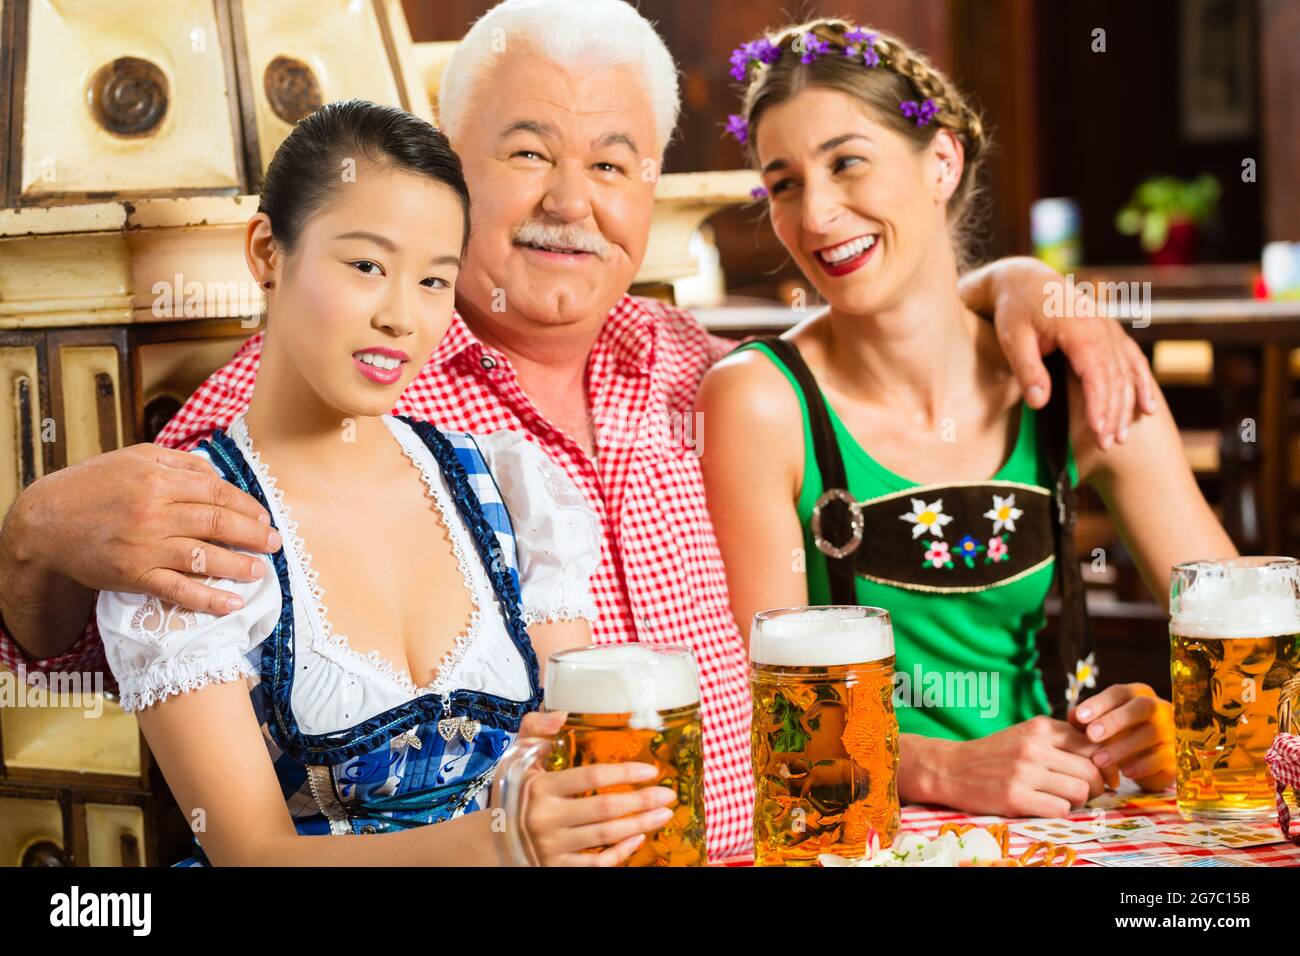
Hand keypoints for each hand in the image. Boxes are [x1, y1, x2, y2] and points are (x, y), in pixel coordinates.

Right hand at [6, 443, 277, 614]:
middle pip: (218, 524)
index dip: (247, 506)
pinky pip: (178, 590)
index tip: (264, 517)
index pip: (217, 493)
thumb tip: (218, 476)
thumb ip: (180, 463)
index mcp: (158, 480)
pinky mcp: (133, 576)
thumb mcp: (135, 458)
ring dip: (239, 566)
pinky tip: (232, 603)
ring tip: (260, 570)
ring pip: (204, 558)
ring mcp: (144, 547)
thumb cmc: (92, 485)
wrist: (43, 522)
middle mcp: (154, 512)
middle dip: (254, 535)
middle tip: (274, 543)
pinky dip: (208, 599)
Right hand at [516, 711, 675, 865]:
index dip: (624, 773)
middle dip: (641, 801)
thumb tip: (562, 714)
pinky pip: (596, 864)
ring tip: (664, 815)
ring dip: (639, 825)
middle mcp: (545, 818)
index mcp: (540, 787)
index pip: (590, 777)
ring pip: (605, 837)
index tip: (650, 770)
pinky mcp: (555, 869)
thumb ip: (535, 729)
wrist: (492, 840)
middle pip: (604, 809)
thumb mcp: (517, 757)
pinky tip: (638, 839)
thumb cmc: (513, 793)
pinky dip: (620, 853)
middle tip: (668, 795)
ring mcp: (552, 847)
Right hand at [923, 715, 1112, 817]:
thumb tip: (1102, 755)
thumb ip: (1058, 739)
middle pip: (1091, 770)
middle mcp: (1034, 747)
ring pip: (1080, 791)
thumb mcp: (1024, 734)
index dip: (1104, 763)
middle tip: (1085, 792)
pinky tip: (1046, 806)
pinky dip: (1059, 811)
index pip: (1093, 744)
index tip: (1102, 775)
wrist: (950, 769)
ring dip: (1078, 801)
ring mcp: (1024, 773)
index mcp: (1039, 727)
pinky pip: (1060, 809)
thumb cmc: (993, 754)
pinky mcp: (1015, 798)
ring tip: (1063, 799)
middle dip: (1096, 786)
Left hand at [975, 256, 1157, 448]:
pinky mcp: (1109, 331)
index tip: (1098, 431)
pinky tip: (1147, 409)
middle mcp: (1101, 327)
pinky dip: (1141, 384)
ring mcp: (1108, 328)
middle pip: (1114, 377)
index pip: (1095, 374)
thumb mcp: (1013, 339)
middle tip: (1107, 443)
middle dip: (1113, 412)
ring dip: (1126, 405)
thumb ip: (1028, 370)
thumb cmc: (1015, 309)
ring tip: (1120, 437)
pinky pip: (1132, 359)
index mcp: (1079, 328)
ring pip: (1126, 371)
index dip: (1099, 404)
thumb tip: (1039, 403)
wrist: (1026, 278)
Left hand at [1070, 683, 1174, 791]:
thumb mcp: (1100, 726)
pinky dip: (1144, 764)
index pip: (1120, 692)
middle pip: (1142, 706)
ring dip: (1124, 746)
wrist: (1149, 763)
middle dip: (1115, 720)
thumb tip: (1072, 716)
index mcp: (1138, 695)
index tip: (1079, 718)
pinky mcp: (1179, 754)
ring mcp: (1172, 730)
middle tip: (1092, 735)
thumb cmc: (1119, 736)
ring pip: (1153, 733)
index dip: (1099, 703)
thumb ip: (1086, 720)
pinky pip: (1165, 757)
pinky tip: (1125, 772)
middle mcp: (1159, 708)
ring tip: (1100, 760)